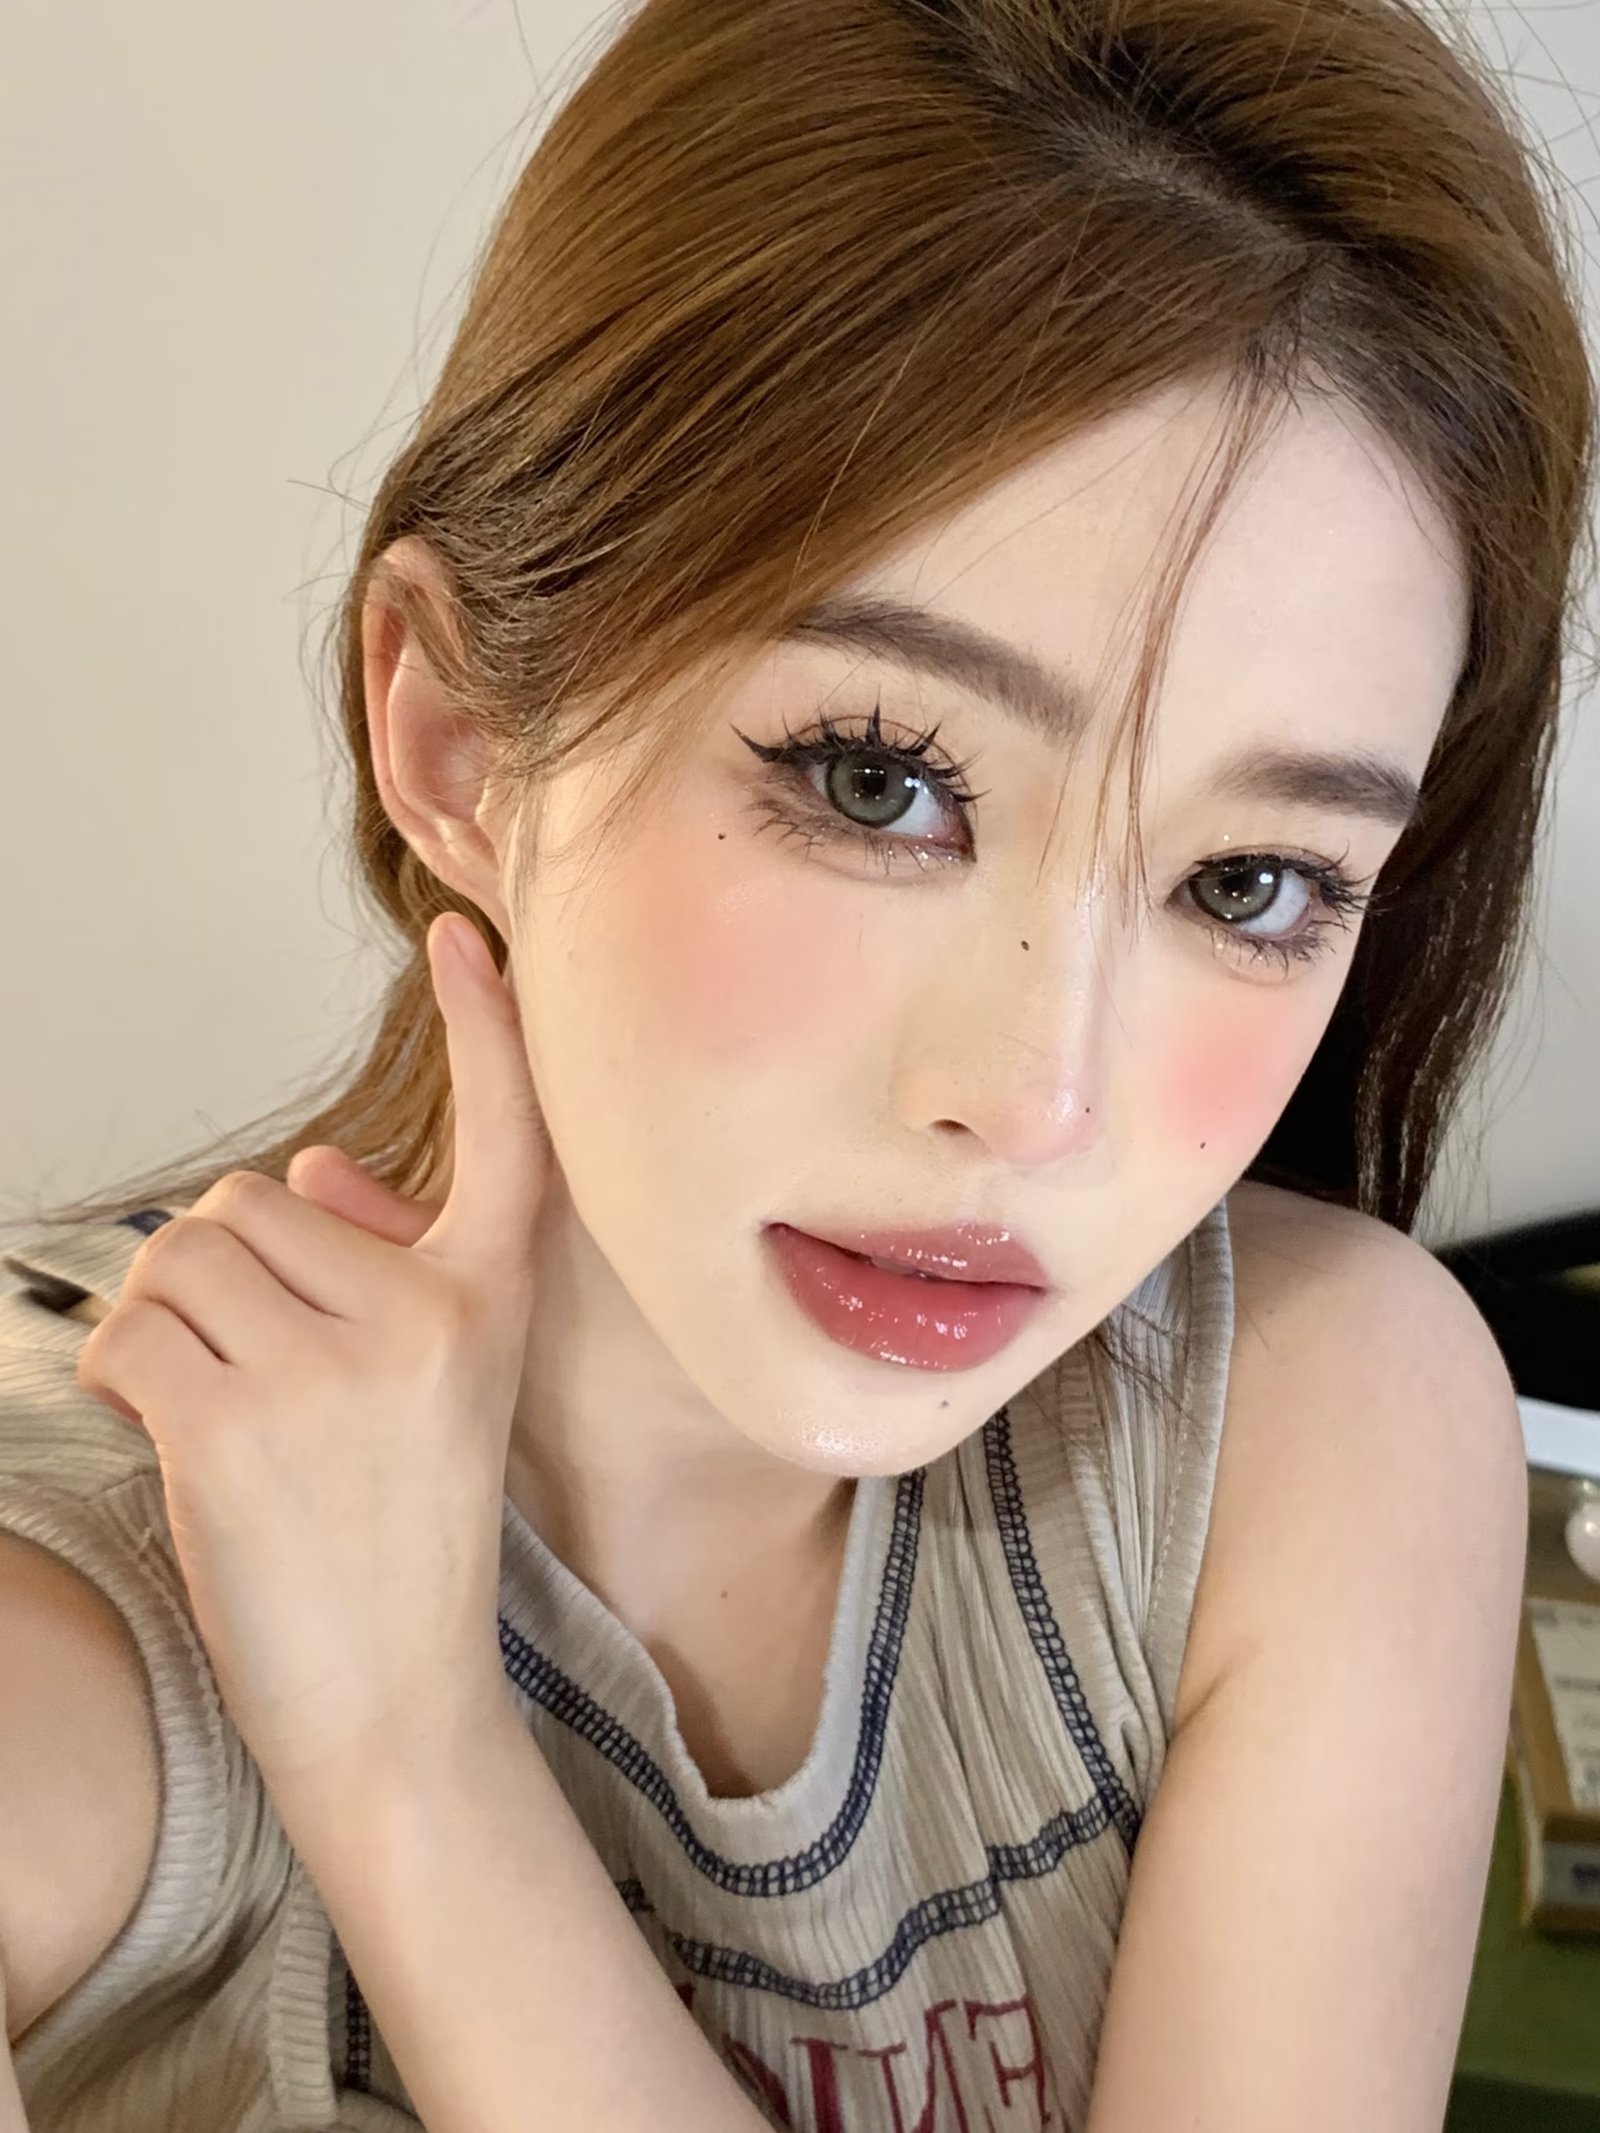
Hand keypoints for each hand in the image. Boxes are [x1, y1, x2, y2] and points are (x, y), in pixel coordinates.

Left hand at [74, 916, 551, 1799]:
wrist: (396, 1699)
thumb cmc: (402, 1536)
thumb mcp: (429, 1388)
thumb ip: (378, 1265)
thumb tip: (297, 1170)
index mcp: (488, 1299)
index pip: (502, 1136)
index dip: (483, 1027)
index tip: (461, 936)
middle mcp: (426, 1317)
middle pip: (250, 1204)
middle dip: (221, 1272)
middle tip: (253, 1368)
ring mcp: (333, 1371)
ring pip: (182, 1257)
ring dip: (165, 1321)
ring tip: (215, 1405)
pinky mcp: (236, 1425)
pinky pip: (130, 1333)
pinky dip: (126, 1375)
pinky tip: (178, 1438)